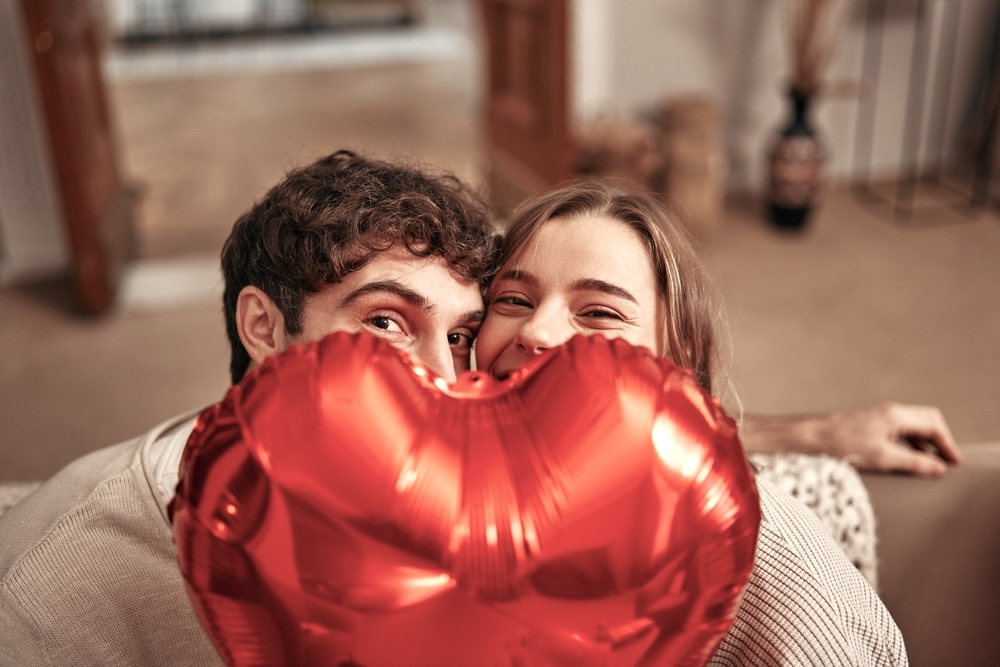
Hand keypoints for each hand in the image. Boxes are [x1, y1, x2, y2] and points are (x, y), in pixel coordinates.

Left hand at [742, 402, 962, 476]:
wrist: (807, 437)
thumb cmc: (840, 446)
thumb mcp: (882, 458)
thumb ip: (913, 463)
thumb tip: (938, 468)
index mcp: (895, 415)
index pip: (934, 424)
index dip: (948, 443)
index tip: (954, 462)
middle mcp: (888, 411)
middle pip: (925, 422)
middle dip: (938, 441)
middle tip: (945, 463)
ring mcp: (876, 416)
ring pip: (910, 426)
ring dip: (922, 444)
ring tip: (927, 465)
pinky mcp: (866, 424)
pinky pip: (896, 431)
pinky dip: (906, 444)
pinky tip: (903, 459)